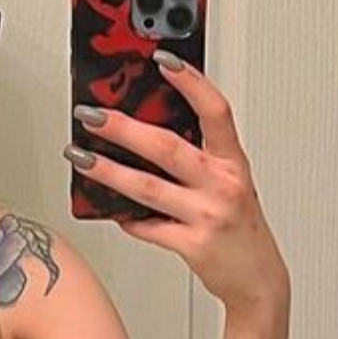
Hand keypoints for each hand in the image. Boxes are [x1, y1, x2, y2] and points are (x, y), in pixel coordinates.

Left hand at [69, 58, 289, 315]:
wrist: (257, 278)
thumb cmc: (240, 228)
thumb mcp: (229, 184)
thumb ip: (198, 160)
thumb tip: (146, 136)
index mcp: (232, 162)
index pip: (215, 111)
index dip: (191, 82)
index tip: (163, 60)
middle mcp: (222, 184)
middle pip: (167, 147)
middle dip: (124, 128)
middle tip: (92, 114)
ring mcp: (207, 215)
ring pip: (148, 187)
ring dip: (108, 171)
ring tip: (80, 156)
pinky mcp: (192, 245)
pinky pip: (148, 227)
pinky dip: (126, 218)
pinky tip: (109, 209)